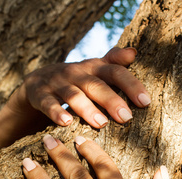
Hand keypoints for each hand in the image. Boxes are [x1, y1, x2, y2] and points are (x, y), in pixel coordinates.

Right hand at [0, 47, 150, 149]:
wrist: (36, 84)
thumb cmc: (74, 82)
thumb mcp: (93, 72)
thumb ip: (113, 63)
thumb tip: (133, 52)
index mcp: (93, 68)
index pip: (115, 72)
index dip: (130, 85)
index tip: (145, 102)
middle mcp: (75, 73)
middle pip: (96, 84)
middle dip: (112, 100)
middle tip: (126, 117)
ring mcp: (55, 83)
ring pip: (73, 95)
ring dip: (87, 108)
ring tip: (101, 123)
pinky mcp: (38, 94)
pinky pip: (47, 103)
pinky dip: (55, 113)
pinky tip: (65, 124)